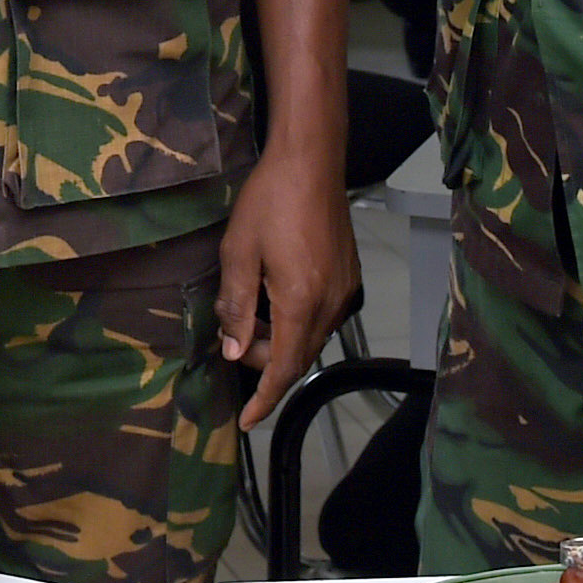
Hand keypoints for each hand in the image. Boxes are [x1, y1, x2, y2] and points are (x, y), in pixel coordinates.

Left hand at [219, 136, 361, 427]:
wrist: (312, 162)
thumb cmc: (269, 201)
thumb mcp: (239, 252)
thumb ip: (237, 306)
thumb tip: (233, 349)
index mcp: (301, 301)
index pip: (284, 368)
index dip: (265, 398)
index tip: (248, 421)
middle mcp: (331, 304)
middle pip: (299, 358)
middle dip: (266, 364)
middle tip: (235, 340)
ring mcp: (345, 292)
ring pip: (312, 339)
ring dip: (282, 343)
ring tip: (253, 317)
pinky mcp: (350, 278)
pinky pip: (323, 318)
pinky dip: (298, 324)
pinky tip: (276, 300)